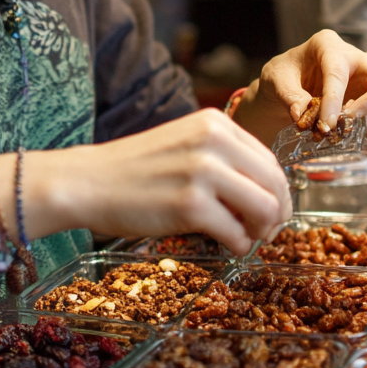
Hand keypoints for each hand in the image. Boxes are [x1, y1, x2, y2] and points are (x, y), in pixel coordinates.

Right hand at [37, 108, 291, 255]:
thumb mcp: (184, 143)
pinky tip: (226, 244)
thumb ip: (223, 157)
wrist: (88, 182)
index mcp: (215, 122)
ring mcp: (203, 172)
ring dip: (262, 230)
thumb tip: (267, 192)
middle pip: (274, 183)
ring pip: (265, 208)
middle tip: (266, 231)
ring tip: (246, 237)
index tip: (271, 210)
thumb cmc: (135, 169)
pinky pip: (237, 233)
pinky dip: (239, 245)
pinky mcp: (191, 205)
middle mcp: (213, 140)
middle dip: (277, 213)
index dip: (277, 191)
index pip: (269, 160)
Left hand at [233, 29, 366, 141]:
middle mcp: (354, 56)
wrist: (285, 87)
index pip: (337, 71)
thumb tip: (302, 116)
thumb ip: (289, 96)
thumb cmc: (282, 76)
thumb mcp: (275, 80)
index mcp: (326, 45)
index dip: (334, 99)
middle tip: (349, 120)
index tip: (326, 124)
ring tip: (352, 124)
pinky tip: (355, 127)